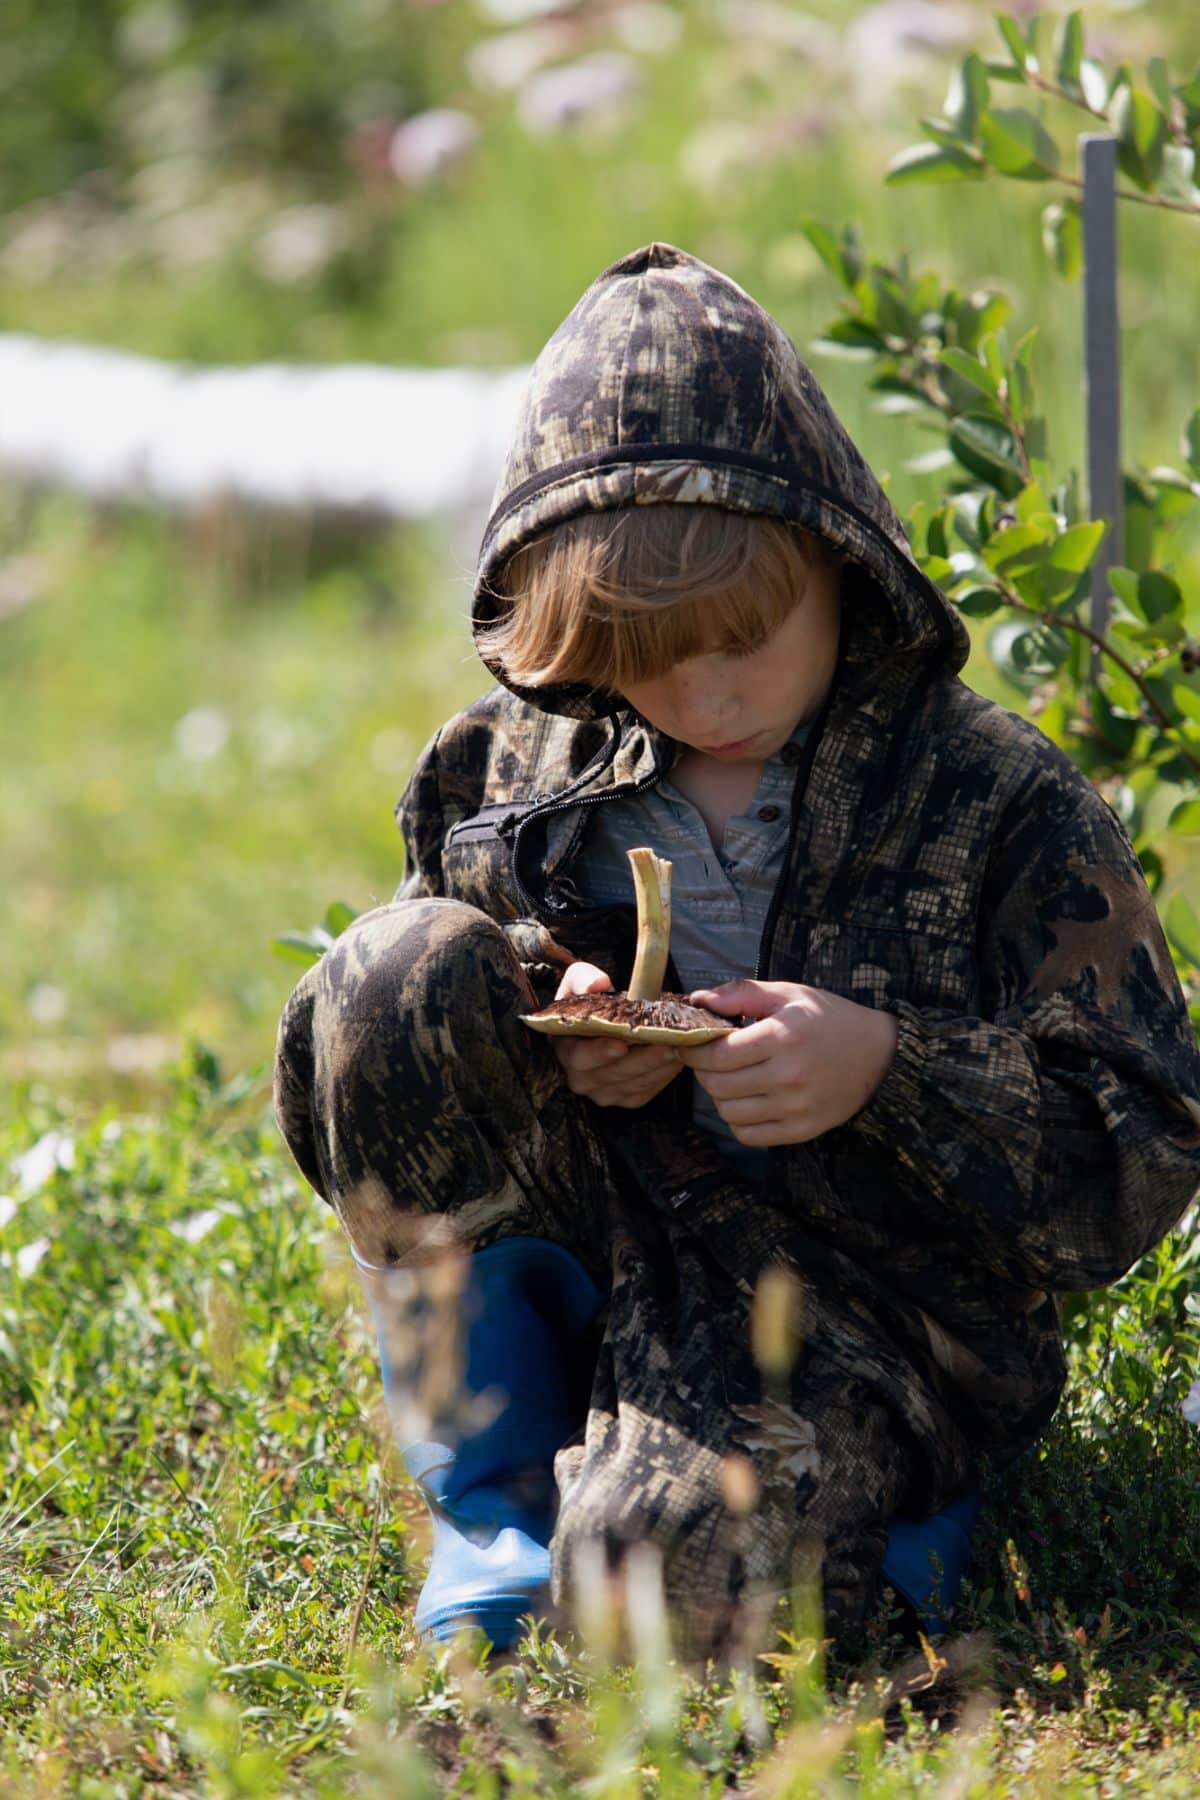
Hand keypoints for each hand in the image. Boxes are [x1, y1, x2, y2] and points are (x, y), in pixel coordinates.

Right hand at [551, 962, 681, 1109]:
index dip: (599, 1052)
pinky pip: (646, 1090)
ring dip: (657, 1067)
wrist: (606, 1019)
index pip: (578, 1058)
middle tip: (666, 1043)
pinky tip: (678, 1057)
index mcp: (564, 1050)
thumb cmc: (589, 1001)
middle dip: (640, 1060)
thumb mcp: (580, 980)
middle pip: (610, 1075)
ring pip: (632, 1085)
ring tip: (678, 1047)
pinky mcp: (627, 1097)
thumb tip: (597, 984)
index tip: (621, 1043)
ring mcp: (604, 1092)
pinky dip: (663, 1075)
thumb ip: (583, 979)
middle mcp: (580, 1078)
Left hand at [678, 978, 898, 1146]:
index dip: (694, 1051)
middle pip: (717, 1086)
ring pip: (729, 1113)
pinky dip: (739, 1121)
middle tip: (710, 1061)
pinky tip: (748, 1101)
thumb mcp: (788, 994)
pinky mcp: (803, 1131)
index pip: (716, 1054)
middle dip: (704, 1072)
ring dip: (720, 1097)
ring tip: (732, 1079)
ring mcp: (796, 1108)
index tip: (690, 1045)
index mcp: (783, 1037)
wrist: (880, 1055)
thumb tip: (696, 1000)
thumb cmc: (829, 1019)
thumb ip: (740, 993)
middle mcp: (789, 1076)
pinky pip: (749, 1136)